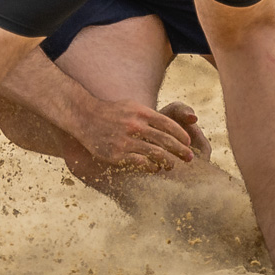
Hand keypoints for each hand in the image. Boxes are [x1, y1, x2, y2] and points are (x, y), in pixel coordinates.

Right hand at [71, 97, 196, 172]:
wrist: (84, 117)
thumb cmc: (111, 112)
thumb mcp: (131, 106)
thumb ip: (150, 116)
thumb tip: (171, 126)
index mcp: (141, 112)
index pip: (169, 125)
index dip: (181, 135)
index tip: (188, 143)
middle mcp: (135, 126)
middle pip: (166, 141)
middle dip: (181, 151)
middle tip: (190, 158)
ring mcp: (126, 140)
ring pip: (156, 154)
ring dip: (168, 161)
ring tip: (172, 165)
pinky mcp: (117, 154)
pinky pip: (141, 163)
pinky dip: (151, 167)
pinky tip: (154, 168)